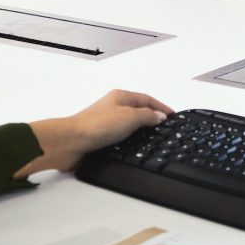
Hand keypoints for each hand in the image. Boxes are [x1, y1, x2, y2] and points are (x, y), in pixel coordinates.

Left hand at [20, 89, 172, 176]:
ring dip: (140, 130)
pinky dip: (130, 140)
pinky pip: (120, 137)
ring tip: (153, 137)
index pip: (147, 99)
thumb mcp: (130, 117)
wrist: (71, 142)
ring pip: (129, 124)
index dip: (161, 107)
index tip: (173, 115)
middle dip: (152, 117)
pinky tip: (133, 147)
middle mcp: (113, 107)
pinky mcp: (100, 137)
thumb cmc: (96, 125)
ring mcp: (106, 122)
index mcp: (121, 97)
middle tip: (166, 126)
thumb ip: (147, 116)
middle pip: (138, 110)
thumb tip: (159, 116)